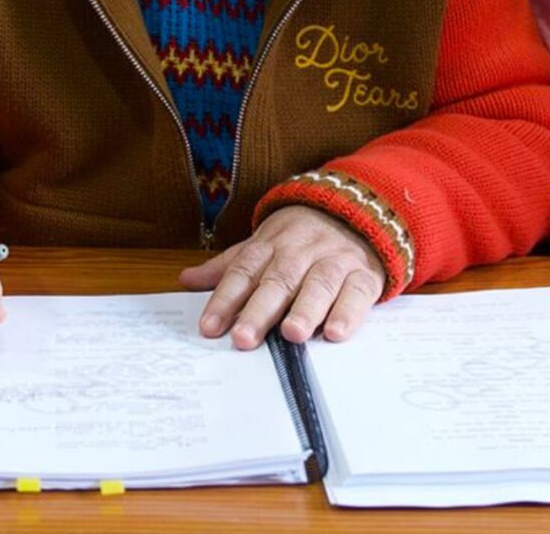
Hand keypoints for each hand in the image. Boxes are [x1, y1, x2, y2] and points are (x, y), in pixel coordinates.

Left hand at [178, 205, 383, 349]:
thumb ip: (228, 267)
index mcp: (270, 245)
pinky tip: (335, 332)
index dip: (224, 300)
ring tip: (292, 334)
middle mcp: (300, 252)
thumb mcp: (262, 245)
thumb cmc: (300, 238)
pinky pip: (356, 293)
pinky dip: (347, 312)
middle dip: (260, 310)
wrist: (356, 210)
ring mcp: (334, 261)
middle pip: (278, 281)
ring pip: (319, 284)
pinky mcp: (364, 275)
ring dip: (306, 309)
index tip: (209, 327)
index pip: (243, 272)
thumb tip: (186, 279)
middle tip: (244, 338)